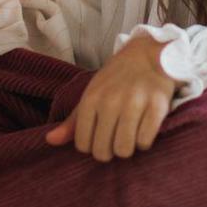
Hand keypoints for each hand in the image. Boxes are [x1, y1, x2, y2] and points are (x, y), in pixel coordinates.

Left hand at [45, 35, 175, 161]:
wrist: (149, 54)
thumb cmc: (117, 79)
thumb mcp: (92, 94)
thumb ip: (73, 121)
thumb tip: (50, 141)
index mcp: (91, 99)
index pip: (83, 145)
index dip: (92, 146)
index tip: (100, 136)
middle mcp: (111, 102)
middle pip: (103, 151)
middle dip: (110, 151)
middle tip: (116, 138)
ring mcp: (134, 104)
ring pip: (124, 150)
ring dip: (128, 148)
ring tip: (130, 134)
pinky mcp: (156, 106)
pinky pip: (145, 142)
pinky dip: (144, 141)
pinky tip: (144, 128)